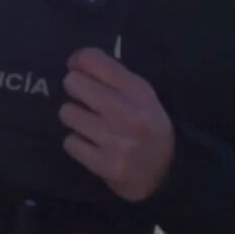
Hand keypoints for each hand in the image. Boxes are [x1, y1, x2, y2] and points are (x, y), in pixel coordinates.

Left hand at [59, 47, 175, 201]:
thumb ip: (113, 77)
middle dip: (75, 91)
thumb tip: (76, 62)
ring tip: (92, 127)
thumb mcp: (142, 97)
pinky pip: (70, 143)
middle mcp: (128, 113)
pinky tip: (93, 146)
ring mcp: (117, 141)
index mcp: (139, 91)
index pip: (93, 60)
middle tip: (86, 102)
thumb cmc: (148, 128)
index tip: (76, 68)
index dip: (78, 61)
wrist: (167, 173)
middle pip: (72, 83)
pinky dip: (77, 144)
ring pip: (67, 113)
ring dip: (75, 120)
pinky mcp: (106, 165)